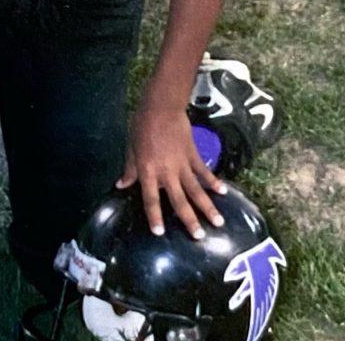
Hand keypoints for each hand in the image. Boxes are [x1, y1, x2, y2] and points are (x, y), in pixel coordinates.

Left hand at [117, 103, 226, 238]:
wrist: (162, 106)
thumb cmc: (142, 126)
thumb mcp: (131, 147)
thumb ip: (130, 168)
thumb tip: (121, 185)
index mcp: (148, 171)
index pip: (151, 199)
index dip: (155, 217)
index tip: (160, 233)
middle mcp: (166, 172)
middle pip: (179, 200)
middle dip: (190, 220)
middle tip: (200, 237)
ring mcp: (182, 164)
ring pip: (196, 190)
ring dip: (207, 207)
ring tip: (218, 222)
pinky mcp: (193, 154)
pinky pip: (204, 171)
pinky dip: (213, 181)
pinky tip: (223, 192)